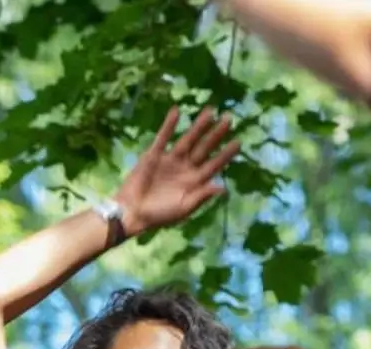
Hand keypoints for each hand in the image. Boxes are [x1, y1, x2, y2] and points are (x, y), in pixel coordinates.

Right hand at [113, 107, 240, 237]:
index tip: (238, 142)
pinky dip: (169, 125)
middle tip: (229, 118)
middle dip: (216, 134)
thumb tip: (224, 188)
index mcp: (195, 182)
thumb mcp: (183, 208)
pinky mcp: (154, 155)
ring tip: (210, 111)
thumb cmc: (159, 215)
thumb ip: (202, 196)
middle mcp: (185, 168)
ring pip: (188, 139)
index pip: (214, 165)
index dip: (226, 154)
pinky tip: (176, 111)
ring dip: (198, 126)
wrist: (133, 212)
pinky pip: (163, 137)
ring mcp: (170, 160)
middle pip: (204, 148)